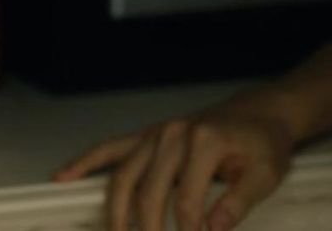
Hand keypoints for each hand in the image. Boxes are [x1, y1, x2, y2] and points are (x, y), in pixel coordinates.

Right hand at [52, 104, 293, 230]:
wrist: (263, 112)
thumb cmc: (265, 143)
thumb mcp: (266, 173)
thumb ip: (240, 201)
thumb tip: (213, 228)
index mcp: (205, 141)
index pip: (187, 200)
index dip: (189, 229)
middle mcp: (176, 133)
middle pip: (148, 192)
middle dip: (146, 229)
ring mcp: (159, 132)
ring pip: (124, 176)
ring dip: (116, 213)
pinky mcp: (150, 135)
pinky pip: (113, 148)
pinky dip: (87, 162)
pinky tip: (64, 177)